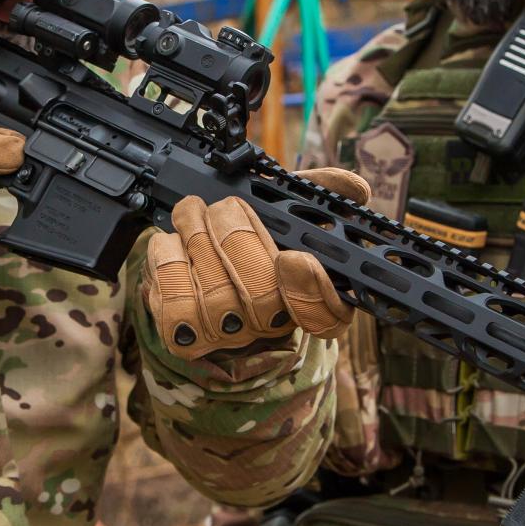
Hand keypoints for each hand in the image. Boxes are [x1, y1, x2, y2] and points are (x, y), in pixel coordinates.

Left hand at [145, 167, 369, 359]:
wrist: (192, 273)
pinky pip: (175, 304)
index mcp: (307, 298)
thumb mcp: (280, 212)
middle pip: (262, 294)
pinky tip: (172, 242)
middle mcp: (271, 325)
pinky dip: (169, 263)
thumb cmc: (244, 240)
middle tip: (223, 207)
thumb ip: (315, 196)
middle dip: (237, 238)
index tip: (295, 258)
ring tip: (191, 211)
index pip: (328, 315)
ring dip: (198, 241)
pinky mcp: (184, 337)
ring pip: (216, 297)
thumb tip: (355, 188)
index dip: (313, 292)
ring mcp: (227, 335)